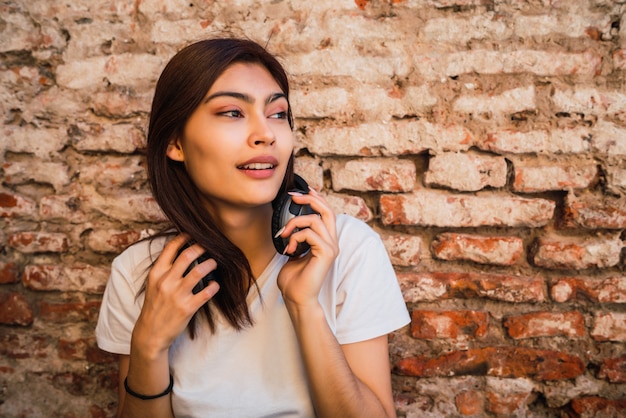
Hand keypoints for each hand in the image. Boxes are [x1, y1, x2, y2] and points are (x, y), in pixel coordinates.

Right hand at [131, 234, 219, 357]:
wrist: (150, 333)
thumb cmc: (154, 306)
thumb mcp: (153, 284)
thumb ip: (165, 269)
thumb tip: (182, 252)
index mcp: (156, 273)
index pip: (170, 248)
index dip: (184, 237)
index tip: (193, 233)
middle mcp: (166, 281)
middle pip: (188, 255)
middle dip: (201, 247)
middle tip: (209, 246)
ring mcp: (177, 295)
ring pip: (199, 271)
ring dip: (210, 264)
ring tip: (214, 263)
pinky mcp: (187, 308)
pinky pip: (206, 292)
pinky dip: (214, 286)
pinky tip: (215, 285)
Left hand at [276, 187, 338, 308]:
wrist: (297, 299)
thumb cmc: (294, 280)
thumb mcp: (292, 253)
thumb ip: (295, 239)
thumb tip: (288, 226)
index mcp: (325, 241)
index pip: (325, 213)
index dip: (315, 198)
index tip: (300, 191)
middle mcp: (331, 242)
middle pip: (327, 210)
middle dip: (310, 199)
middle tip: (293, 196)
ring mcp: (331, 247)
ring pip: (316, 219)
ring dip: (295, 223)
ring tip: (284, 234)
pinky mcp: (326, 253)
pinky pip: (310, 234)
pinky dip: (295, 237)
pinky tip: (289, 250)